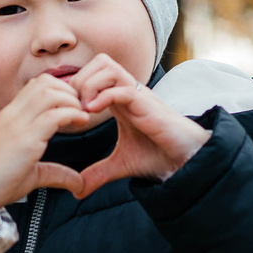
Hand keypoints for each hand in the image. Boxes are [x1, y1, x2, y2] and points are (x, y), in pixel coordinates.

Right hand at [0, 73, 93, 204]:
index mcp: (10, 117)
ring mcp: (18, 125)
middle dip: (69, 91)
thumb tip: (80, 185)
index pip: (36, 85)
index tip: (74, 108)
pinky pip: (53, 115)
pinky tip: (81, 123)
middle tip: (82, 110)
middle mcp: (13, 115)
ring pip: (50, 93)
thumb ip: (56, 172)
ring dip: (72, 101)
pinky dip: (72, 114)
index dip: (60, 89)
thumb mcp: (31, 173)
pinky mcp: (25, 140)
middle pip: (45, 82)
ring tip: (82, 116)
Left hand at [65, 57, 209, 197]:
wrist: (185, 160)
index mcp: (120, 98)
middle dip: (80, 80)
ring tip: (83, 110)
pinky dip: (103, 97)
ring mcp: (138, 95)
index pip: (93, 72)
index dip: (76, 86)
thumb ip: (97, 173)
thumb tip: (76, 191)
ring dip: (89, 85)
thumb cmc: (158, 155)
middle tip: (72, 107)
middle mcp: (128, 91)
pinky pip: (122, 89)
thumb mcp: (119, 165)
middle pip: (100, 61)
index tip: (67, 111)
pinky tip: (93, 113)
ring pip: (108, 67)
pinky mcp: (147, 105)